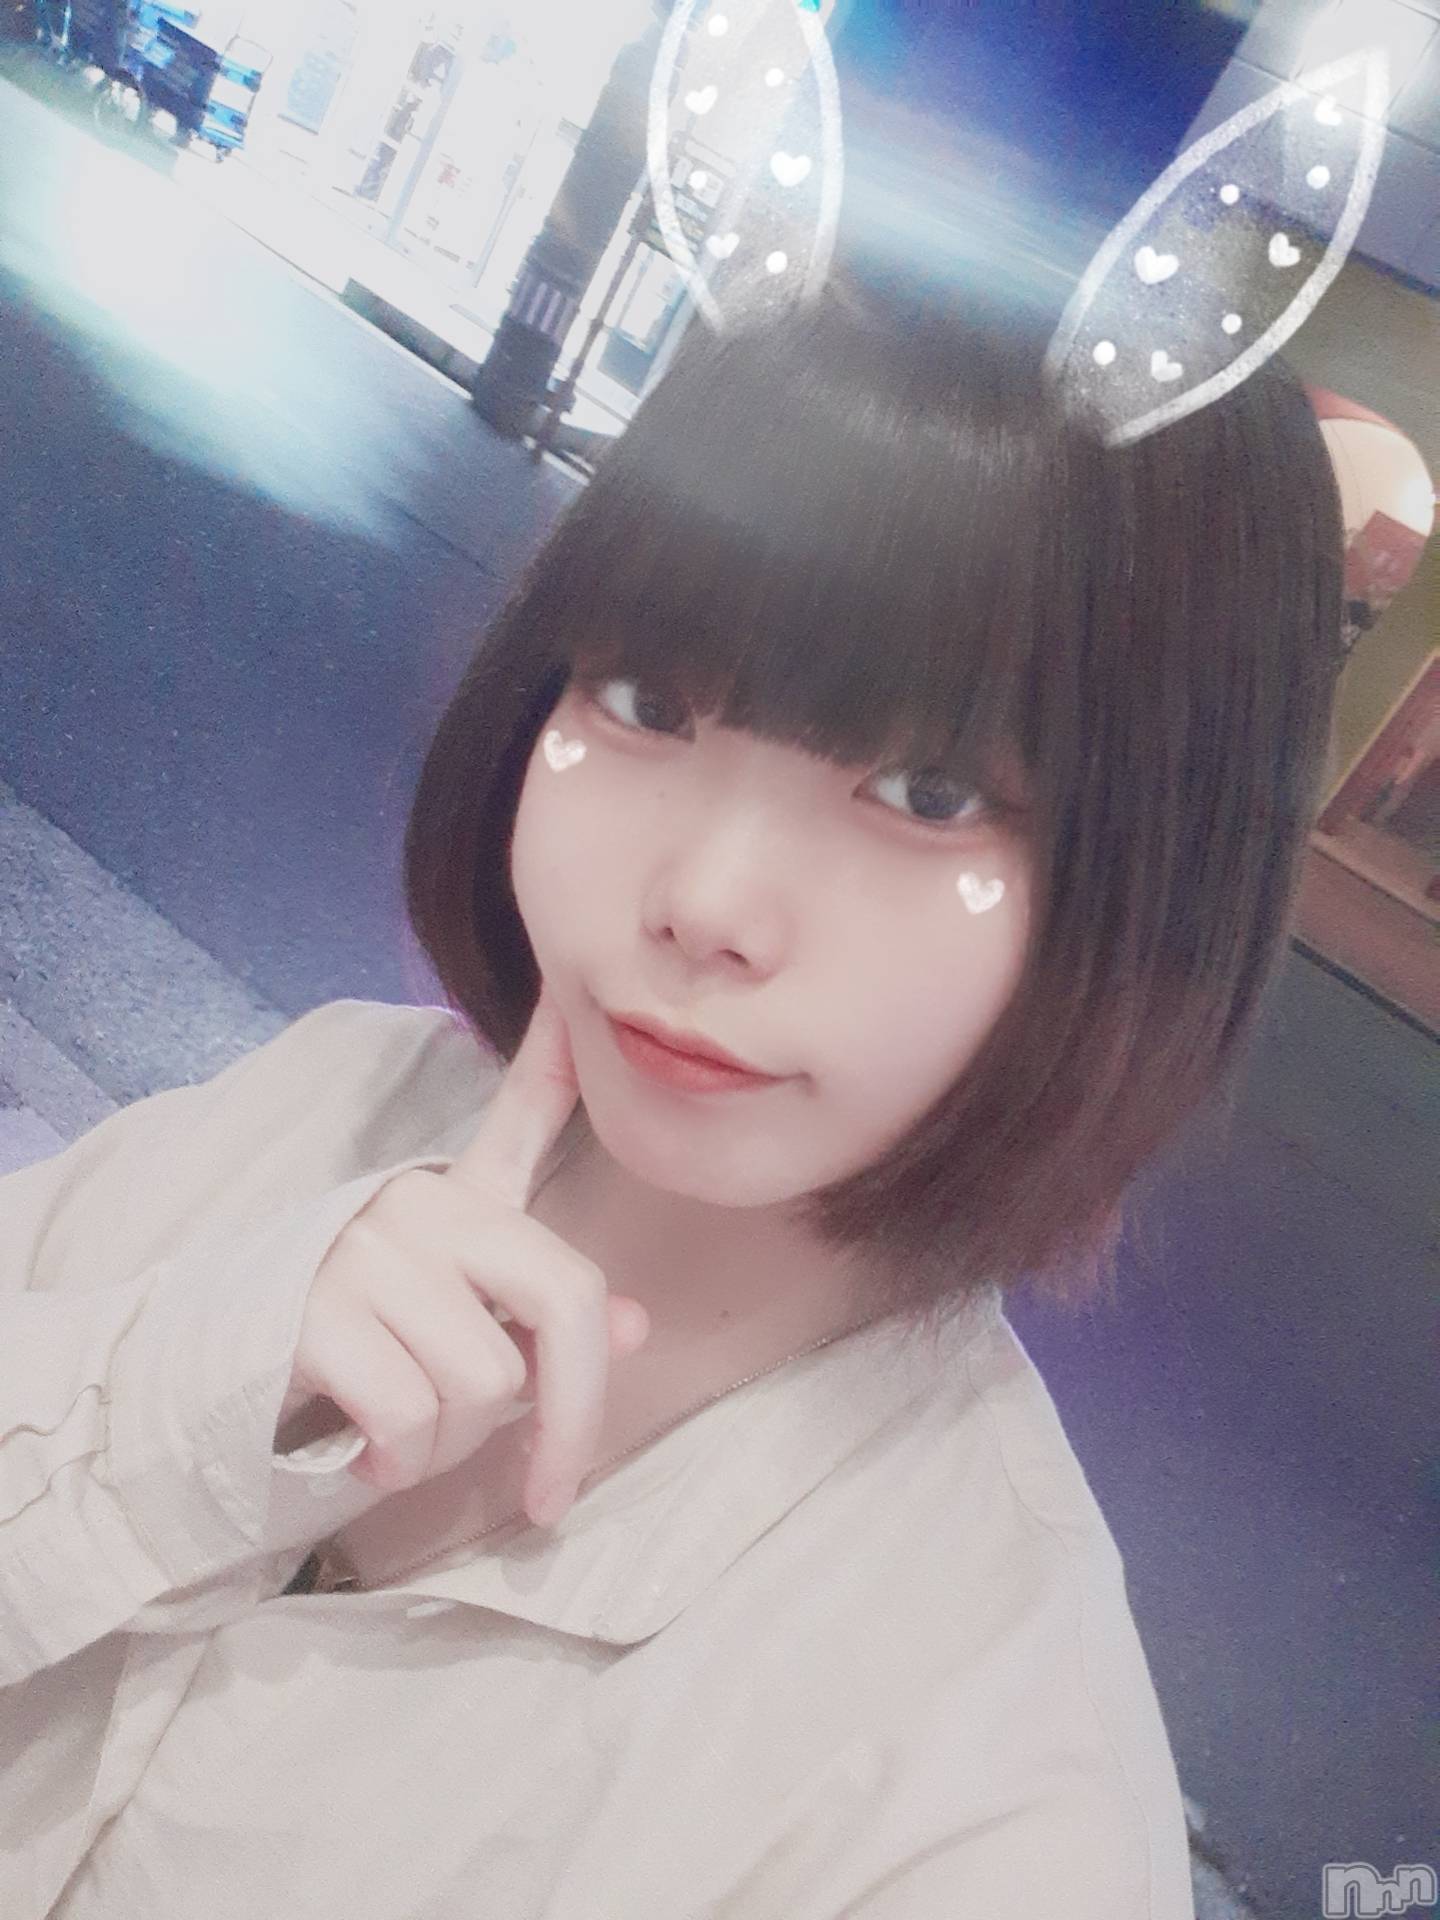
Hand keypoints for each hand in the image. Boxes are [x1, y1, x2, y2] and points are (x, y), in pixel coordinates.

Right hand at [279, 986, 648, 1526]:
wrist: (215, 1384)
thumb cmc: (363, 1356)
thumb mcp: (459, 1331)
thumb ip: (540, 1325)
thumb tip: (630, 1328)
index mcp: (462, 1198)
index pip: (522, 1112)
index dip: (554, 1054)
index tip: (569, 988)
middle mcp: (422, 1204)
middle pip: (563, 1300)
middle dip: (570, 1418)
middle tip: (547, 1484)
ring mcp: (367, 1249)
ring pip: (485, 1379)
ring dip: (455, 1446)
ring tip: (409, 1437)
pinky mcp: (314, 1308)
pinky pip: (411, 1413)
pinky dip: (400, 1460)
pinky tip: (368, 1451)